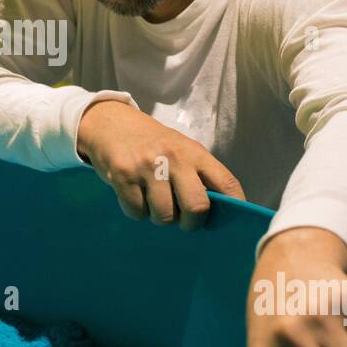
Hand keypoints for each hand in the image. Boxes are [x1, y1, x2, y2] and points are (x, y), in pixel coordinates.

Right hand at [76, 99, 244, 229]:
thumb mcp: (180, 149)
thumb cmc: (152, 143)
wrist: (112, 124)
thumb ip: (197, 174)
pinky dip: (136, 212)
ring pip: (164, 216)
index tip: (230, 219)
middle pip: (197, 207)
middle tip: (183, 220)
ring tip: (154, 203)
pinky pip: (137, 212)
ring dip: (159, 217)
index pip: (225, 182)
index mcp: (194, 152)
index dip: (234, 205)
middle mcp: (174, 158)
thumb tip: (212, 212)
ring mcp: (148, 167)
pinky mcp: (123, 176)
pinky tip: (134, 196)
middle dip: (191, 223)